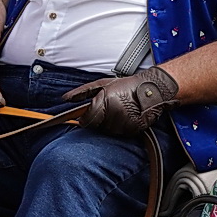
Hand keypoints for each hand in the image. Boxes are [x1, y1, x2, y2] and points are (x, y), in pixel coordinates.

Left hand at [63, 66, 179, 136]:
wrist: (152, 90)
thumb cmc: (127, 86)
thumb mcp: (102, 84)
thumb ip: (82, 92)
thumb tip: (65, 98)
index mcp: (104, 102)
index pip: (87, 121)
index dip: (85, 119)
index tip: (88, 116)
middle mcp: (113, 114)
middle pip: (96, 126)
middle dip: (99, 119)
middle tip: (107, 109)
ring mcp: (123, 123)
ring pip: (108, 130)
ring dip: (110, 124)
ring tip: (118, 111)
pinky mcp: (133, 129)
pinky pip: (120, 132)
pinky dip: (121, 127)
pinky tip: (126, 116)